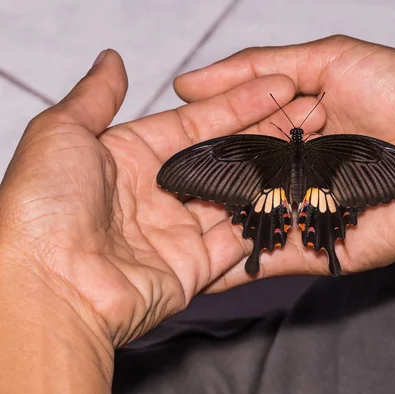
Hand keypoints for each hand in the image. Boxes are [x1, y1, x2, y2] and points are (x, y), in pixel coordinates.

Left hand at [0, 50, 323, 349]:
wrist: (50, 289)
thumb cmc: (44, 208)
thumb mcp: (61, 133)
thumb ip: (95, 97)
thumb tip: (111, 61)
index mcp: (128, 158)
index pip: (194, 124)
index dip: (236, 105)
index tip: (276, 89)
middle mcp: (156, 193)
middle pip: (222, 157)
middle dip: (262, 135)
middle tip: (305, 116)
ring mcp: (177, 231)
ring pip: (235, 196)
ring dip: (270, 174)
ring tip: (307, 148)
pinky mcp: (194, 267)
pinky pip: (237, 240)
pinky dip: (264, 221)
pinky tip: (293, 196)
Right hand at [174, 35, 394, 290]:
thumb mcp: (330, 58)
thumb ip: (257, 68)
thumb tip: (187, 82)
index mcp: (292, 123)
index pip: (230, 131)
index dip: (194, 136)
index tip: (152, 142)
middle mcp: (292, 168)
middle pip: (231, 178)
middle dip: (191, 184)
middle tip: (143, 192)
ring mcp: (302, 210)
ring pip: (242, 219)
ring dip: (201, 227)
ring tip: (150, 234)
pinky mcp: (317, 246)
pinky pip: (268, 258)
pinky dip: (230, 267)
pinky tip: (188, 272)